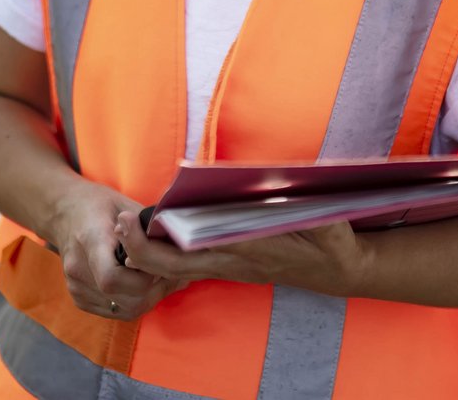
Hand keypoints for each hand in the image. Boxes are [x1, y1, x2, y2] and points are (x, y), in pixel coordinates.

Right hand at [48, 180, 183, 320]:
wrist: (64, 212)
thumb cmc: (98, 204)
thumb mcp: (125, 206)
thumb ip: (148, 230)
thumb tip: (178, 250)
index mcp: (90, 240)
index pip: (111, 278)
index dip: (142, 279)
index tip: (160, 263)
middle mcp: (78, 269)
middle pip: (123, 299)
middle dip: (154, 290)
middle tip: (173, 274)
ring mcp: (76, 287)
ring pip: (123, 310)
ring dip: (148, 298)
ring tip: (163, 278)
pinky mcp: (78, 298)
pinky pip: (115, 311)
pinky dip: (134, 302)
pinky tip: (145, 285)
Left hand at [114, 210, 370, 296]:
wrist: (339, 271)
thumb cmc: (332, 244)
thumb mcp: (328, 225)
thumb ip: (306, 208)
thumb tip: (283, 185)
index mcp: (250, 251)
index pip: (199, 250)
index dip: (167, 239)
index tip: (141, 219)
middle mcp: (234, 262)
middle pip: (176, 266)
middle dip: (142, 249)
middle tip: (118, 222)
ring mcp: (230, 267)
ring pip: (178, 269)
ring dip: (149, 252)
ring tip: (124, 225)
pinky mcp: (230, 266)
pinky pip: (190, 266)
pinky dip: (166, 255)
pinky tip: (151, 235)